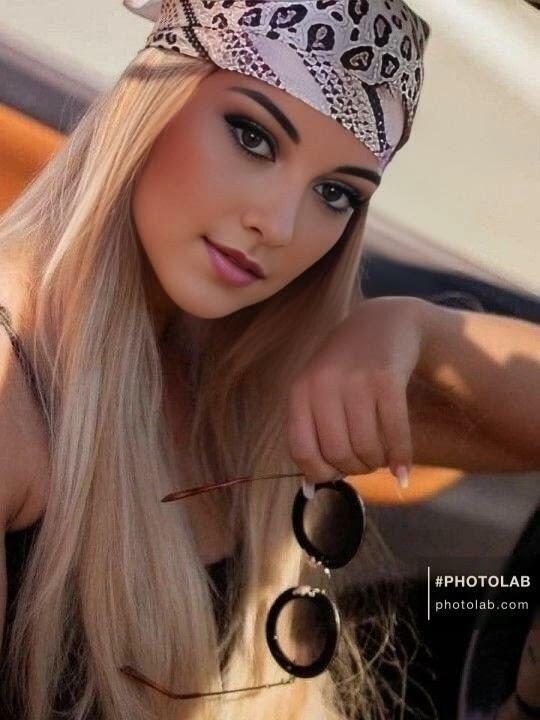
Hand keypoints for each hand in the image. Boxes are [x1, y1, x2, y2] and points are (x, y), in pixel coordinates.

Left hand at [286, 296, 426, 490]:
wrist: (383, 322)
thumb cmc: (346, 366)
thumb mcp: (318, 390)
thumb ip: (313, 431)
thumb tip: (313, 487)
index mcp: (300, 390)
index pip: (301, 450)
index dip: (318, 473)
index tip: (333, 475)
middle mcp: (324, 385)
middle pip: (338, 453)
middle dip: (354, 469)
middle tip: (364, 464)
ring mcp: (356, 381)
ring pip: (367, 447)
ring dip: (376, 463)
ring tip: (380, 458)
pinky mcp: (388, 380)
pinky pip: (396, 434)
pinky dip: (401, 458)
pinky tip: (401, 469)